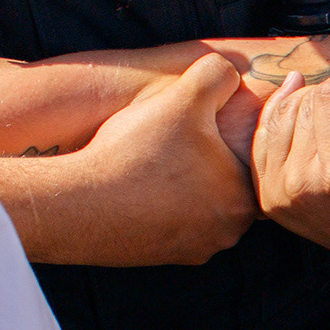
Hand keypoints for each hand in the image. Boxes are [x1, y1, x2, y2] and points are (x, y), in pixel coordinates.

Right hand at [71, 52, 255, 264]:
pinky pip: (170, 224)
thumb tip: (234, 72)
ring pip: (198, 207)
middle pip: (226, 187)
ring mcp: (195, 249)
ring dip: (183, 186)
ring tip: (155, 161)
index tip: (201, 127)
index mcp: (245, 199)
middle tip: (178, 141)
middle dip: (207, 164)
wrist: (79, 205)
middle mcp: (228, 233)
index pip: (250, 163)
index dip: (228, 138)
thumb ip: (217, 76)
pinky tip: (136, 184)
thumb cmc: (136, 151)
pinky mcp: (163, 257)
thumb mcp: (183, 97)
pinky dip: (158, 206)